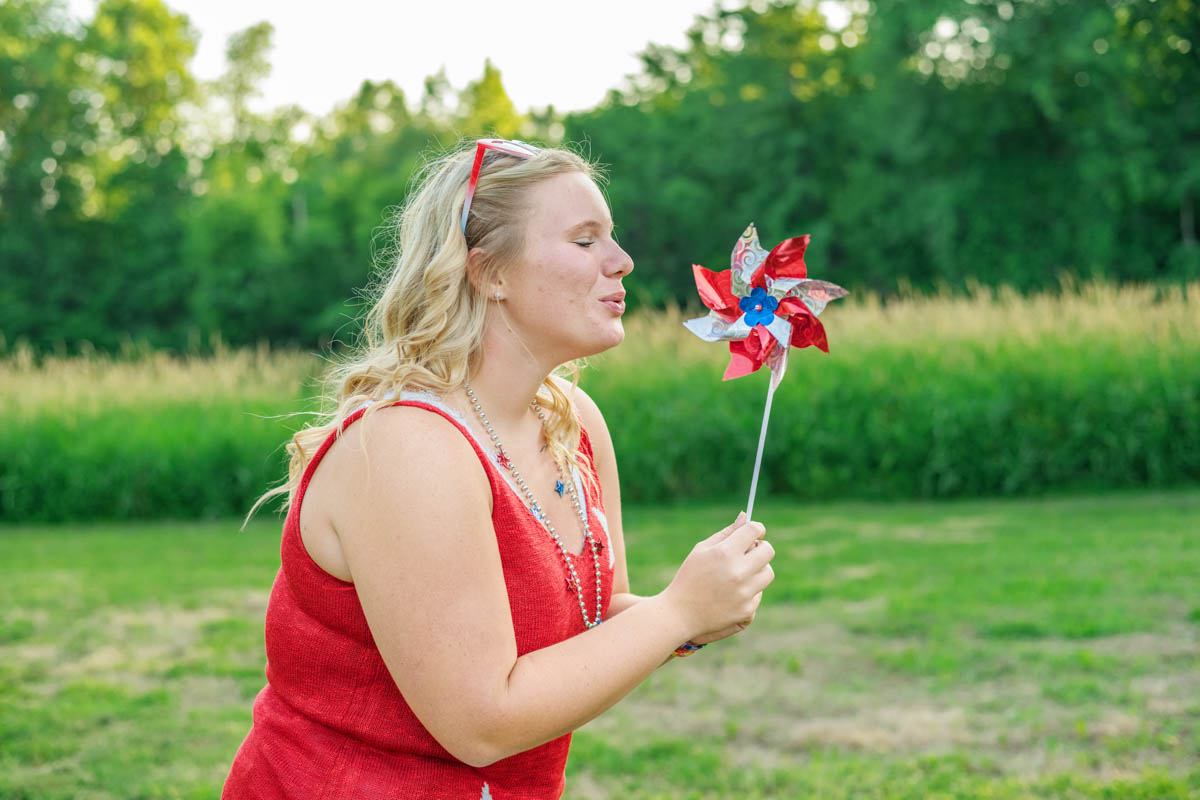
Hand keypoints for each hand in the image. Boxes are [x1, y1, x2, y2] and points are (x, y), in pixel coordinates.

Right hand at [661, 512, 774, 639]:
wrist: (680, 614)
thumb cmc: (689, 577)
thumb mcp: (701, 550)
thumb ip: (726, 533)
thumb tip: (745, 516)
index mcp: (724, 553)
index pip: (754, 531)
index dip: (757, 528)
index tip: (755, 532)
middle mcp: (737, 572)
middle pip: (768, 551)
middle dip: (761, 547)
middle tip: (751, 551)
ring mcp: (744, 592)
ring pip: (768, 572)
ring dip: (758, 569)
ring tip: (741, 572)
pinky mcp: (747, 610)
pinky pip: (759, 592)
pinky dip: (750, 590)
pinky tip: (732, 593)